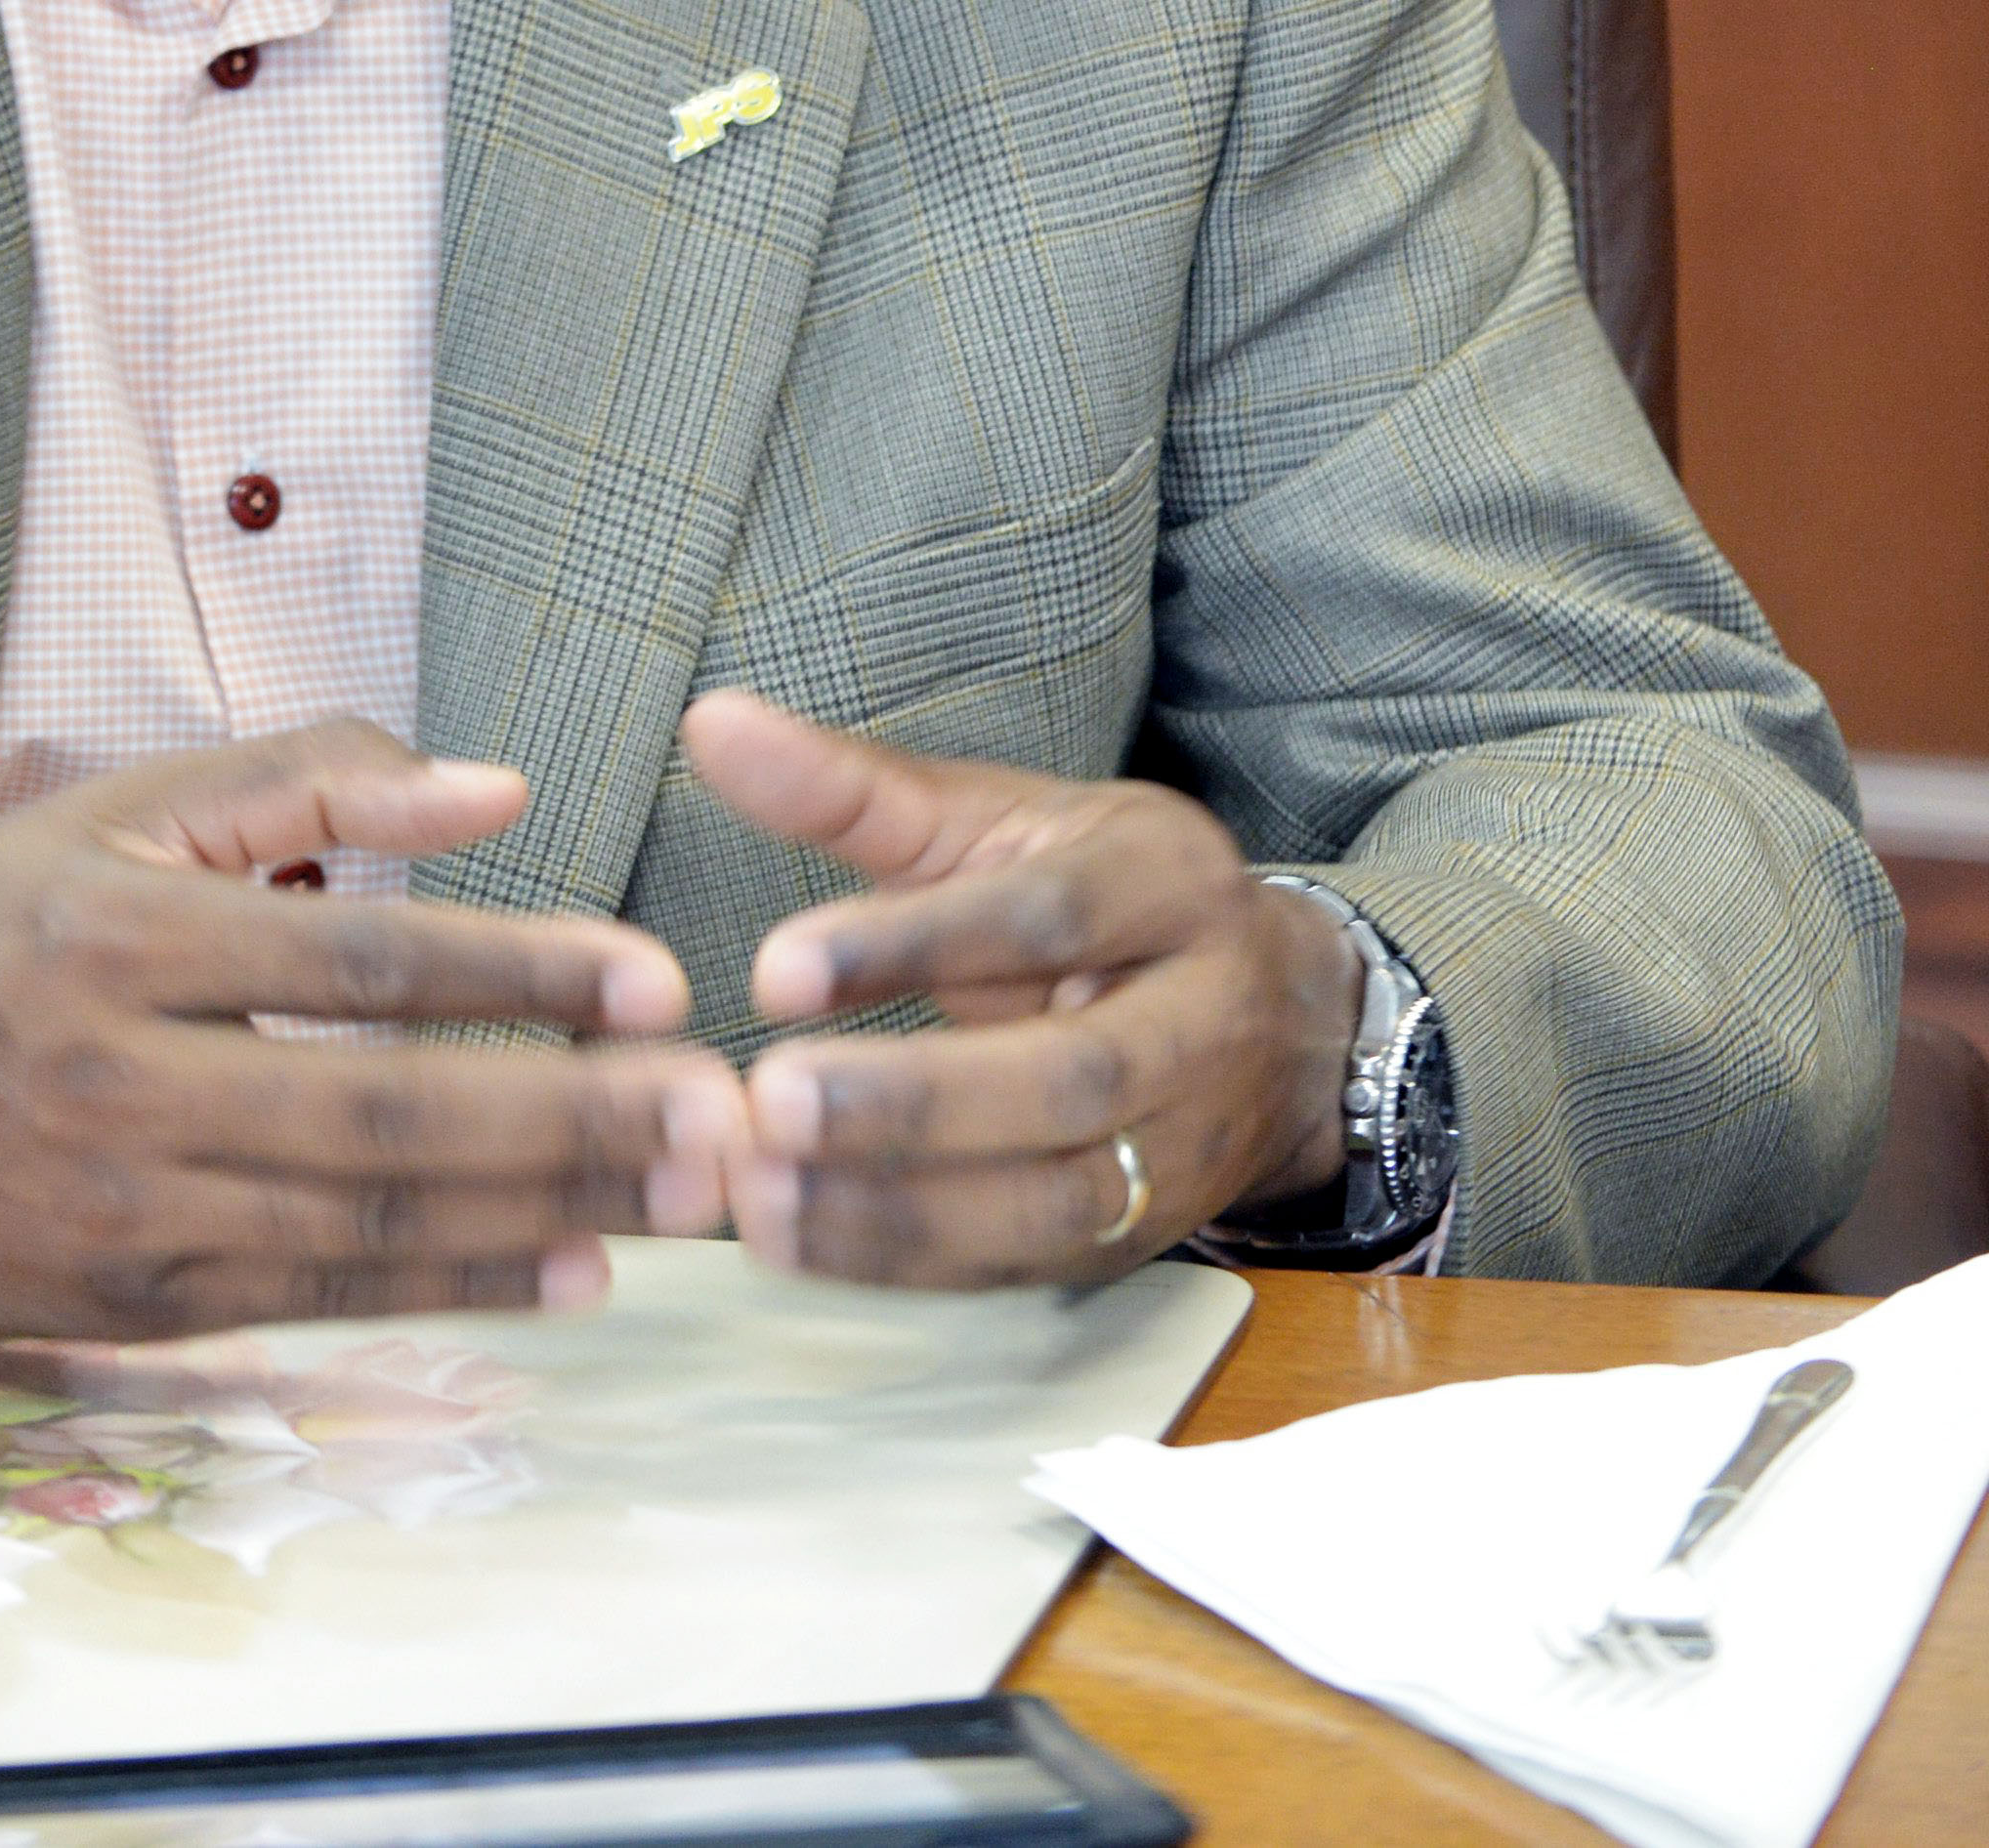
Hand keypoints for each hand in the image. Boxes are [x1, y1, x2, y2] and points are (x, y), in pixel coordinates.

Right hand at [0, 719, 747, 1336]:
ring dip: (545, 1215)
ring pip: (365, 1218)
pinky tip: (568, 1275)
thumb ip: (308, 779)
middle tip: (722, 1117)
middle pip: (386, 1108)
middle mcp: (120, 1072)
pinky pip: (314, 1298)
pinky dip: (451, 1290)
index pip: (362, 956)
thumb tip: (497, 787)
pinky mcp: (123, 1299)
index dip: (520, 973)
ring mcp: (120, 1202)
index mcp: (125, 925)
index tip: (656, 980)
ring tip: (688, 1199)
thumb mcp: (121, 804)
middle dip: (572, 1121)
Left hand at [681, 692, 1362, 1283]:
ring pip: (1061, 1197)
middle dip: (914, 1102)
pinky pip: (1031, 1266)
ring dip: (900, 1210)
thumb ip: (849, 784)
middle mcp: (1201, 1021)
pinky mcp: (1145, 1235)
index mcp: (1167, 886)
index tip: (774, 970)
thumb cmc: (1097, 896)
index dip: (913, 947)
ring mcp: (1187, 1145)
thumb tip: (713, 722)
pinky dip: (911, 1263)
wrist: (1276, 1018)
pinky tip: (801, 1239)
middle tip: (767, 1103)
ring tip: (761, 1190)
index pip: (1047, 916)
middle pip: (1072, 1077)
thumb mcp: (993, 819)